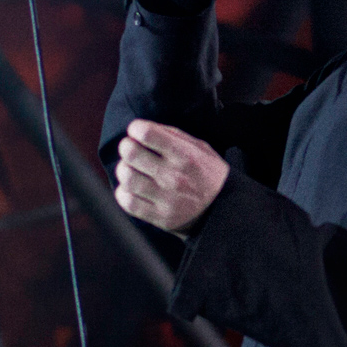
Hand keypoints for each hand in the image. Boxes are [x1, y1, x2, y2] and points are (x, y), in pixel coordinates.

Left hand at [113, 119, 230, 234]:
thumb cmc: (208, 174)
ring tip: (131, 169)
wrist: (223, 210)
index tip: (138, 132)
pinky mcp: (159, 217)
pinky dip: (123, 192)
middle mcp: (174, 177)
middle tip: (131, 149)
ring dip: (124, 170)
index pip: (147, 134)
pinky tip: (132, 188)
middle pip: (131, 153)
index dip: (136, 128)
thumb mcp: (200, 148)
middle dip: (127, 147)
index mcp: (185, 156)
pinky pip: (128, 203)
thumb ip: (173, 135)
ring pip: (127, 178)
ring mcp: (166, 199)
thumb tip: (142, 128)